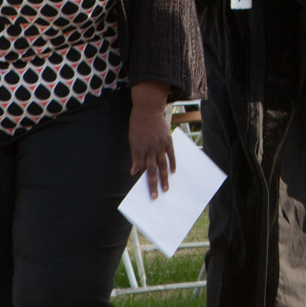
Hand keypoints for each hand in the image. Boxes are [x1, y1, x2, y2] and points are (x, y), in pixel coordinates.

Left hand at [129, 83, 174, 199]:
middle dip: (153, 184)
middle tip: (155, 196)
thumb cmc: (137, 126)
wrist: (147, 110)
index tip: (147, 192)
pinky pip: (171, 154)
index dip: (144, 181)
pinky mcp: (168, 140)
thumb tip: (134, 172)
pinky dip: (172, 164)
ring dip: (164, 178)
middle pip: (152, 170)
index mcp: (139, 149)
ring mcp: (160, 145)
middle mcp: (150, 149)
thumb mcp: (132, 141)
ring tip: (166, 189)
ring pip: (163, 165)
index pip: (142, 169)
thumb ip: (135, 157)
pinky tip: (173, 172)